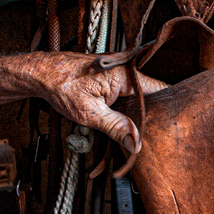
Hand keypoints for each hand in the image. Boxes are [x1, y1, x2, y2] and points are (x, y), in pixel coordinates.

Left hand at [33, 52, 166, 153]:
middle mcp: (126, 70)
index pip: (159, 89)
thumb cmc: (62, 86)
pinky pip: (128, 94)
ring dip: (140, 113)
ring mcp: (119, 74)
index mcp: (125, 75)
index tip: (171, 127)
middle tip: (157, 136)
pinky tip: (128, 122)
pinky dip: (129, 108)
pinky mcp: (112, 79)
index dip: (167, 109)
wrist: (43, 73)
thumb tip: (135, 143)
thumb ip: (115, 127)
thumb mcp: (89, 113)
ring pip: (140, 96)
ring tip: (145, 132)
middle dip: (153, 115)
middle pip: (152, 94)